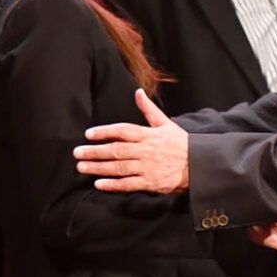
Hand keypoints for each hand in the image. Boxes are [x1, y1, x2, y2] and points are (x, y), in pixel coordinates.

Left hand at [75, 89, 190, 193]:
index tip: (89, 134)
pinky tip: (99, 184)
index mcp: (149, 135)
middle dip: (95, 151)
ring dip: (99, 167)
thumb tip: (137, 92)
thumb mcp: (165, 123)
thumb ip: (148, 109)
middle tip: (77, 153)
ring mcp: (147, 168)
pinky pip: (128, 184)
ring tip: (82, 167)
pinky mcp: (150, 183)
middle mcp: (146, 151)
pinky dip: (113, 185)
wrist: (199, 165)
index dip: (105, 131)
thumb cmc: (181, 143)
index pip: (123, 131)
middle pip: (116, 150)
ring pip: (119, 167)